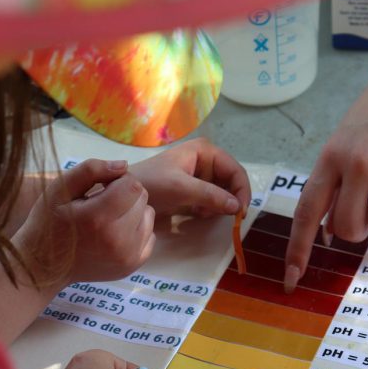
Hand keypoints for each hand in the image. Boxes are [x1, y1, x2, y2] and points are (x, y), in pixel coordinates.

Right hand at [16, 159, 155, 284]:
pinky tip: (114, 235)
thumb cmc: (49, 223)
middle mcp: (118, 240)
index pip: (133, 185)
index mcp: (98, 218)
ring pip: (148, 215)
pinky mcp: (134, 265)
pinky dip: (136, 231)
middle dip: (125, 195)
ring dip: (132, 212)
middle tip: (102, 204)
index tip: (101, 187)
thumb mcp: (60, 189)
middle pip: (142, 198)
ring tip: (107, 219)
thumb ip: (90, 170)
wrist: (43, 268)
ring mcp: (128, 256)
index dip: (119, 180)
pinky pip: (150, 235)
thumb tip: (124, 165)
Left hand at [129, 138, 250, 217]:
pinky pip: (212, 200)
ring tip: (204, 213)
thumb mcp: (182, 188)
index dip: (242, 190)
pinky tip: (198, 213)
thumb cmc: (152, 183)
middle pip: (231, 182)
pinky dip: (210, 209)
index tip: (241, 213)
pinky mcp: (194, 190)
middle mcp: (206, 160)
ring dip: (219, 206)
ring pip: (224, 193)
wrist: (125, 193)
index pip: (235, 170)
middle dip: (230, 199)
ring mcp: (201, 175)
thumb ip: (211, 196)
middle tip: (227, 217)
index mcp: (206, 151)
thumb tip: (237, 207)